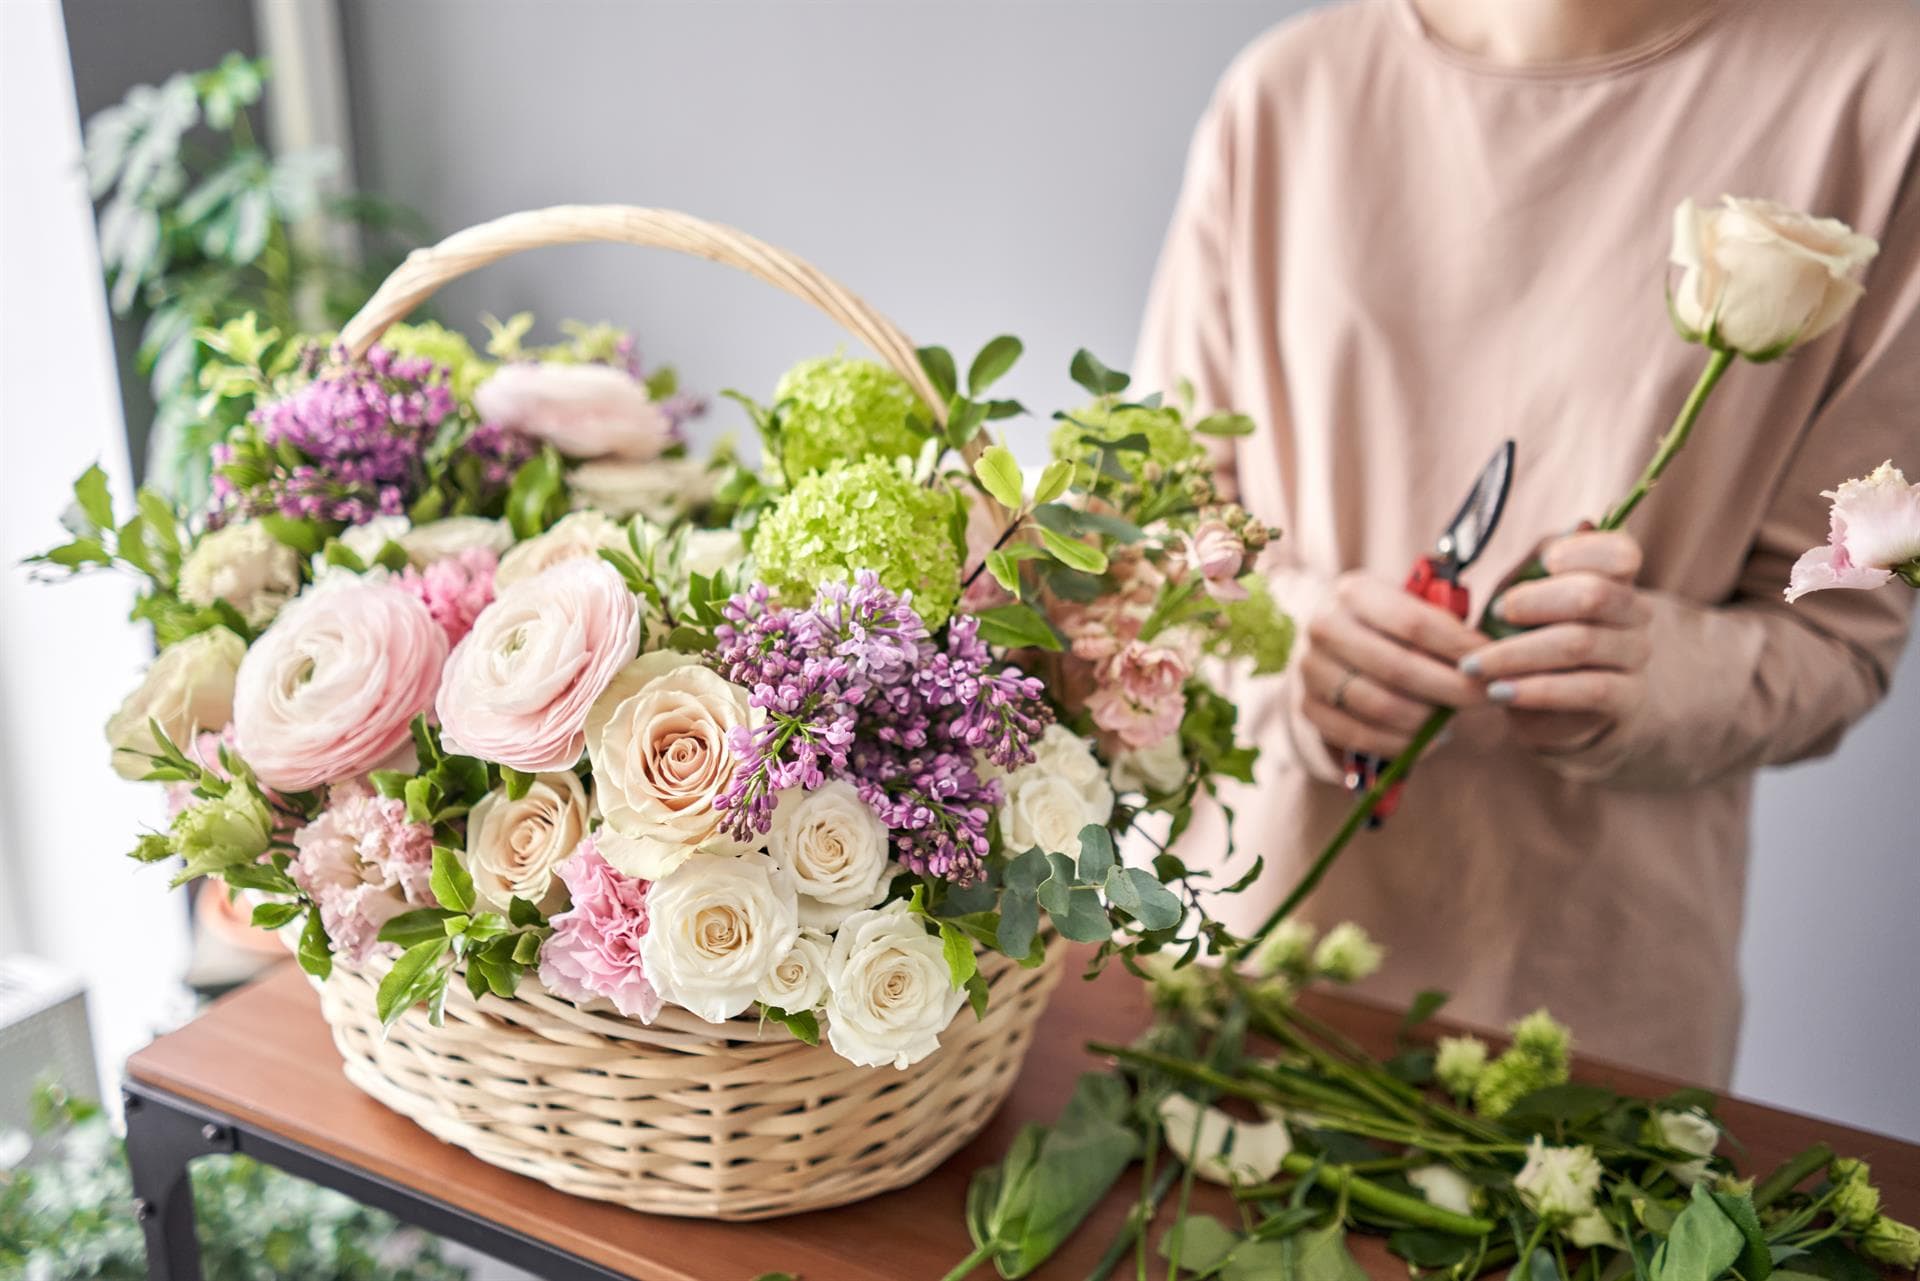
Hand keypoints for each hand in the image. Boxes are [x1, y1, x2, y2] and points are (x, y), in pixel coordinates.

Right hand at [1300, 571, 1487, 757]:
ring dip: (1427, 720)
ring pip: (1379, 705)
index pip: (1415, 622)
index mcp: (1353, 591)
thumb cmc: (1388, 625)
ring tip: (1456, 720)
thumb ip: (1442, 622)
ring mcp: (1311, 669)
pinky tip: (1429, 740)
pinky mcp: (1309, 707)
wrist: (1333, 646)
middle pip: (1398, 667)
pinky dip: (1401, 744)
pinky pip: (1360, 735)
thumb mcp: (1409, 606)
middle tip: (1487, 698)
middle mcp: (1324, 626)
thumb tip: (1491, 654)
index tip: (1494, 663)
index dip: (1461, 647)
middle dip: (1452, 688)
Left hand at [1461, 530, 1651, 751]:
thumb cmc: (1526, 634)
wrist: (1538, 701)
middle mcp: (1634, 612)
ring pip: (1580, 644)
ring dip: (1516, 653)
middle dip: (1533, 601)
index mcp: (1614, 576)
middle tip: (1494, 613)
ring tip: (1473, 666)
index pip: (1620, 552)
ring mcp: (1636, 655)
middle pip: (1595, 595)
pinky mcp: (1629, 697)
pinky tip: (1498, 692)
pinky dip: (1535, 690)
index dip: (1583, 551)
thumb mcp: (1518, 597)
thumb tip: (1521, 560)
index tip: (1544, 562)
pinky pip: (1588, 689)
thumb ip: (1523, 573)